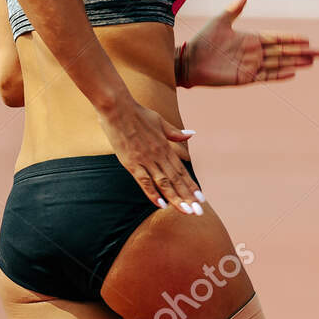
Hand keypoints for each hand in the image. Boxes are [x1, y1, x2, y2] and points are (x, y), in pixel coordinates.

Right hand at [97, 97, 203, 213]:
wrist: (118, 107)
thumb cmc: (137, 113)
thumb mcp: (160, 121)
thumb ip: (174, 132)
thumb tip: (192, 133)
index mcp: (165, 147)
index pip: (181, 171)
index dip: (191, 185)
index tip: (201, 198)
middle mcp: (158, 155)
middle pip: (176, 180)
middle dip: (188, 197)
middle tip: (199, 212)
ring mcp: (145, 160)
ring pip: (164, 183)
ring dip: (176, 198)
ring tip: (187, 212)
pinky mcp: (131, 163)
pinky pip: (144, 181)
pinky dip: (153, 193)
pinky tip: (161, 205)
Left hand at [181, 0, 318, 87]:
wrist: (190, 61)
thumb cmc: (204, 40)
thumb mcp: (220, 20)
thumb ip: (234, 8)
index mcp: (251, 38)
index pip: (276, 38)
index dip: (291, 39)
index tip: (306, 38)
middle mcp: (254, 53)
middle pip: (282, 52)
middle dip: (300, 52)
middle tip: (318, 53)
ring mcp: (251, 66)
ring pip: (278, 64)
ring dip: (295, 63)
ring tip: (311, 63)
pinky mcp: (245, 78)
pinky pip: (266, 76)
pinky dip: (279, 75)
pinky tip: (293, 73)